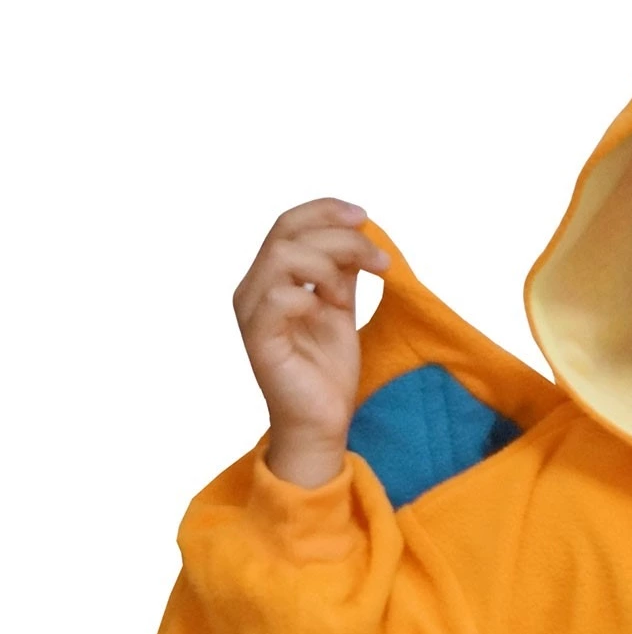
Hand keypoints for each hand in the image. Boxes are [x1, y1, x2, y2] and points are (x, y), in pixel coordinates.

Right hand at [233, 199, 389, 487]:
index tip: (365, 217)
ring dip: (327, 266)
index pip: (288, 223)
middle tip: (378, 259)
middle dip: (338, 236)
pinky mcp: (259, 340)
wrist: (321, 423)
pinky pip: (278, 297)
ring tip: (348, 296)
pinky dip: (309, 296)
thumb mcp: (341, 308)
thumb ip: (341, 271)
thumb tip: (357, 233)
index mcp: (269, 277)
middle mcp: (253, 289)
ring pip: (282, 256)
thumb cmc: (326, 371)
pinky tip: (327, 311)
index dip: (325, 210)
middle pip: (286, 232)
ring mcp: (252, 313)